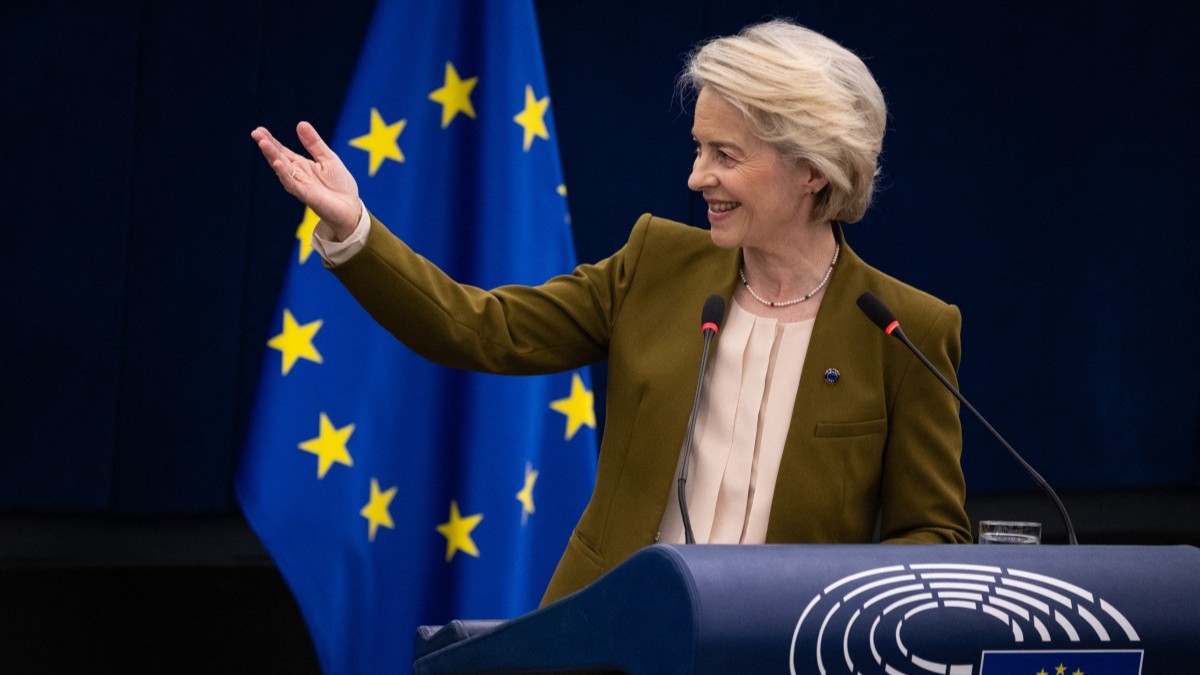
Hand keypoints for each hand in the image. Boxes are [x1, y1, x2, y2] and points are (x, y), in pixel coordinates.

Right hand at [251, 122, 361, 239]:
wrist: (352, 209)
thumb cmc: (340, 185)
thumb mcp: (328, 158)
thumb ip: (314, 144)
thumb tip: (300, 123)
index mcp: (302, 166)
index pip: (283, 152)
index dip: (272, 141)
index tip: (259, 130)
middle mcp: (298, 176)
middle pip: (279, 159)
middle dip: (268, 147)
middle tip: (255, 134)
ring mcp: (301, 186)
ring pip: (283, 170)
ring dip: (273, 157)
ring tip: (264, 144)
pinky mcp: (308, 196)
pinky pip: (294, 185)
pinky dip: (285, 175)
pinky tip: (278, 164)